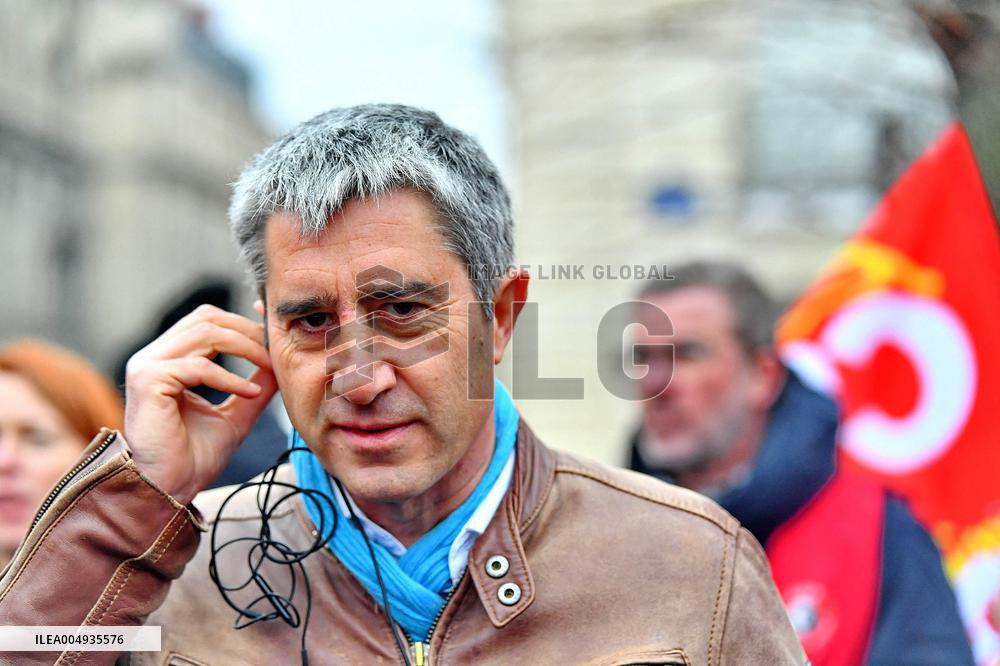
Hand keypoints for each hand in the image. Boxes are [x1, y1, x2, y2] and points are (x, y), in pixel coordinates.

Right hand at [123, 304, 277, 503]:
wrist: (169, 490)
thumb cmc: (196, 456)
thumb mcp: (238, 411)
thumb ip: (257, 383)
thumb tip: (280, 359)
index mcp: (170, 359)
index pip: (208, 321)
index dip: (244, 321)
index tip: (273, 329)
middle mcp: (154, 356)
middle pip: (207, 318)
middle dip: (247, 331)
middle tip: (275, 351)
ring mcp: (146, 365)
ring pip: (206, 333)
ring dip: (245, 348)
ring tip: (268, 368)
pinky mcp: (148, 380)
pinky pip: (199, 366)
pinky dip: (230, 377)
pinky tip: (249, 393)